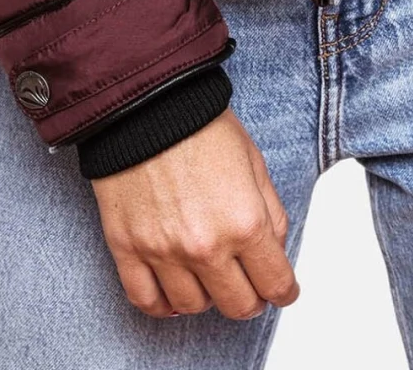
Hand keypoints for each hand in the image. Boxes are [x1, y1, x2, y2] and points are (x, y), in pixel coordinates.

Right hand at [90, 106, 299, 321]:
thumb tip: (275, 252)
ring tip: (208, 278)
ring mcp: (164, 252)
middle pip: (238, 306)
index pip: (275, 284)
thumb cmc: (201, 124)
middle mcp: (206, 246)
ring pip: (193, 307)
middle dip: (250, 299)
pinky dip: (162, 305)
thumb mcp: (254, 162)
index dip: (284, 291)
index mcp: (245, 222)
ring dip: (207, 298)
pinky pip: (146, 301)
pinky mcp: (128, 248)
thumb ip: (271, 213)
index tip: (283, 290)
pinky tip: (172, 291)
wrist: (146, 104)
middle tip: (248, 286)